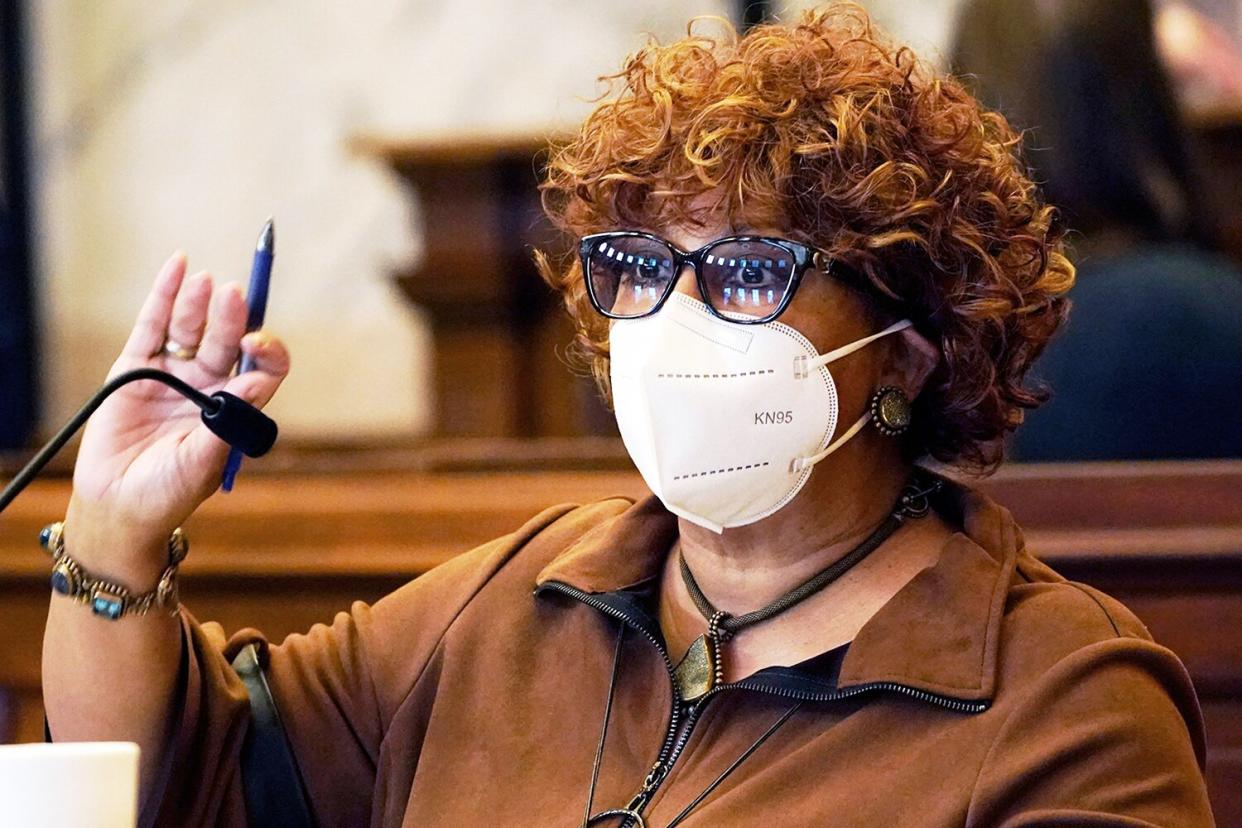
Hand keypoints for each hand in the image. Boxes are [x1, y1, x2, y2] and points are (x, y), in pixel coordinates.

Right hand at [66, 251, 289, 564]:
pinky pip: (153, 326)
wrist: (119, 506)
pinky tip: (177, 267)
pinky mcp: (136, 369)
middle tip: (233, 295)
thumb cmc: (169, 492)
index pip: (262, 367)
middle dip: (231, 318)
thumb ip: (229, 423)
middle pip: (226, 341)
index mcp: (235, 406)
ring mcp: (173, 374)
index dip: (267, 351)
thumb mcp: (204, 462)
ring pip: (191, 329)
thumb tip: (259, 384)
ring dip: (199, 304)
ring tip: (205, 282)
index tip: (258, 344)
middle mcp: (209, 385)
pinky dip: (164, 296)